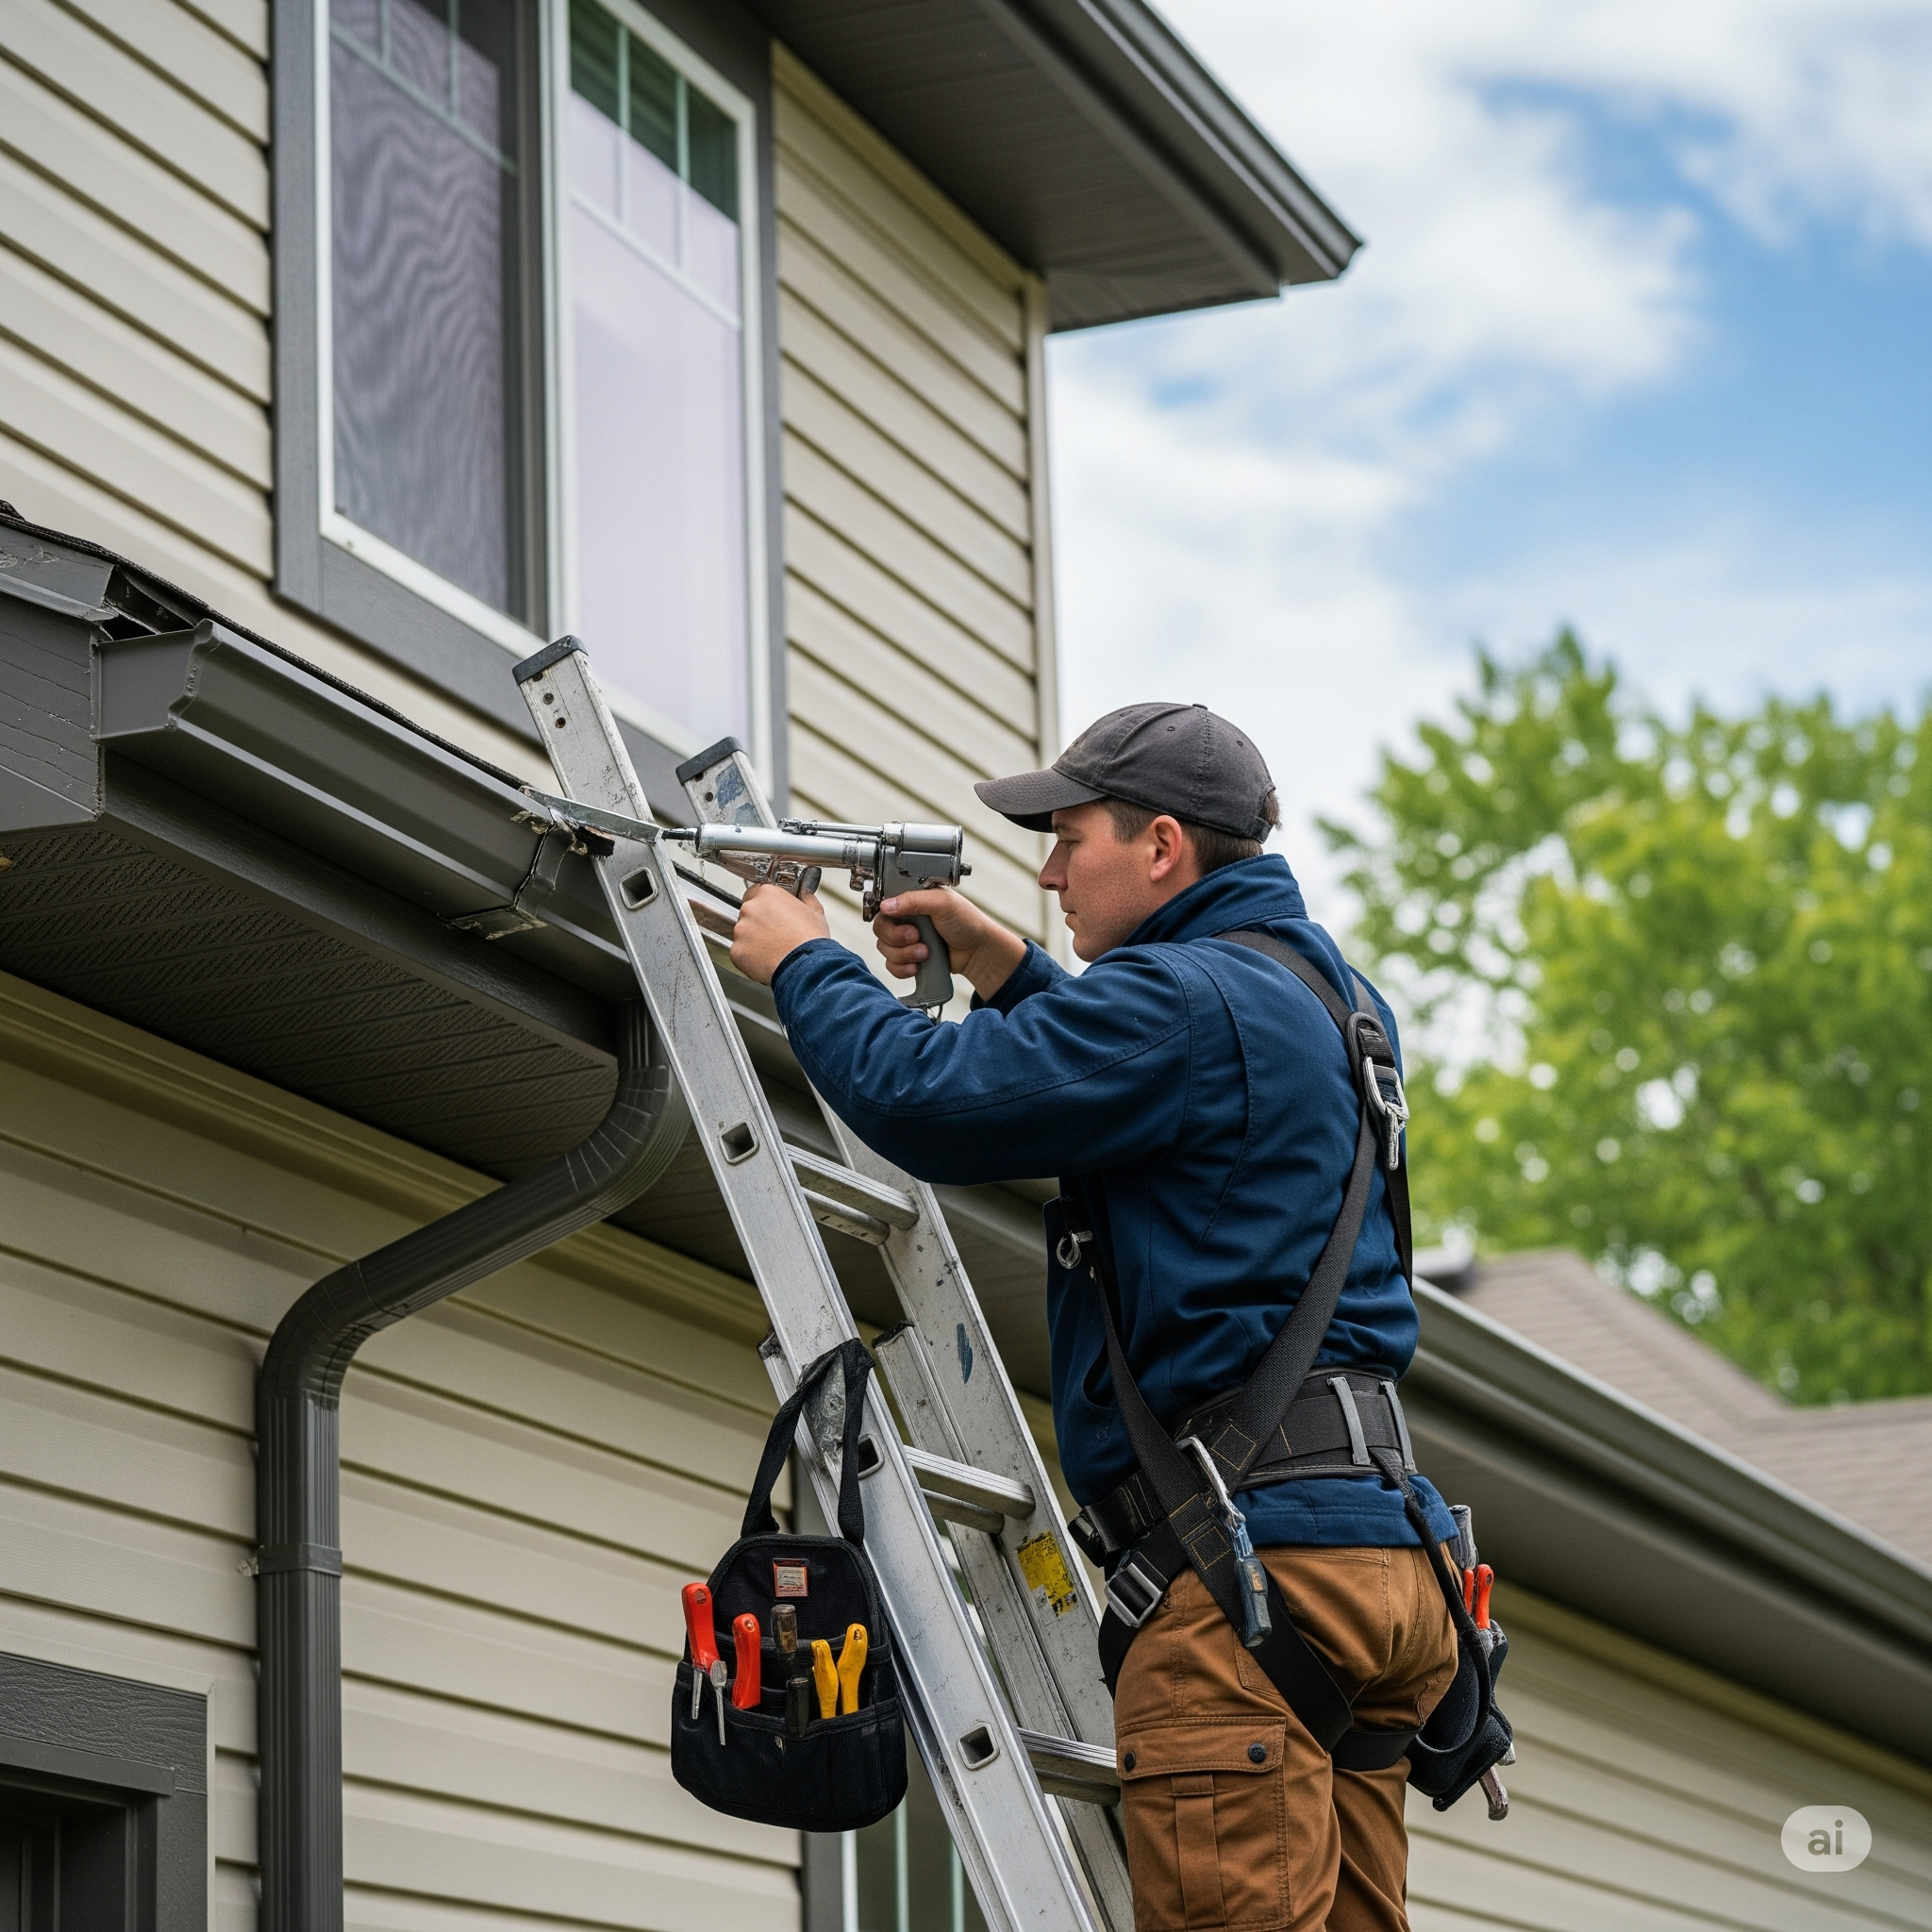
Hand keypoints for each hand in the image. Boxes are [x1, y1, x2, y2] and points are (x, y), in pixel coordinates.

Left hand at [731, 883, 830, 984]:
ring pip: (742, 934)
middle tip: (774, 935)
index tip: (771, 915)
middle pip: (748, 913)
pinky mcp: (736, 950)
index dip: (764, 906)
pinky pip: (740, 952)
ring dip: (752, 940)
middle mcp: (750, 908)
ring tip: (772, 950)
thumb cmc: (810, 940)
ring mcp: (741, 930)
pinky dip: (749, 957)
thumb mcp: (815, 913)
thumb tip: (805, 894)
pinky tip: (765, 960)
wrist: (805, 966)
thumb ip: (806, 898)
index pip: (755, 893)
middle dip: (758, 923)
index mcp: (768, 894)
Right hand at [873, 887, 1026, 1001]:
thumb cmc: (966, 922)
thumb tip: (886, 906)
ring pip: (884, 948)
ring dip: (903, 954)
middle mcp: (906, 917)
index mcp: (912, 899)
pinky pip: (890, 965)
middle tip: (916, 937)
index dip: (886, 914)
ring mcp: (906, 939)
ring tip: (925, 953)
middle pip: (880, 928)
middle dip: (896, 937)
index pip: (884, 903)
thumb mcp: (943, 903)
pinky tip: (917, 967)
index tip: (900, 920)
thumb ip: (914, 901)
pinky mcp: (909, 958)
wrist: (978, 953)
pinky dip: (902, 969)